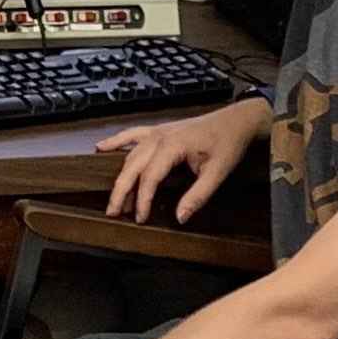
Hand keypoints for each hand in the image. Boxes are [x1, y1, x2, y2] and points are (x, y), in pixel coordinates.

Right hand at [96, 100, 262, 221]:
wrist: (236, 121)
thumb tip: (180, 217)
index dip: (143, 199)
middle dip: (121, 191)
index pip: (149, 177)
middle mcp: (159, 137)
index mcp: (172, 146)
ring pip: (130, 155)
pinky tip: (101, 147)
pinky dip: (116, 141)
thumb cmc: (228, 143)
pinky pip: (132, 135)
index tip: (141, 218)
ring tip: (114, 198)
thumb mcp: (217, 173)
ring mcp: (157, 132)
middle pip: (132, 166)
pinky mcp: (159, 131)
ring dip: (121, 176)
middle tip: (113, 212)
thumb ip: (197, 196)